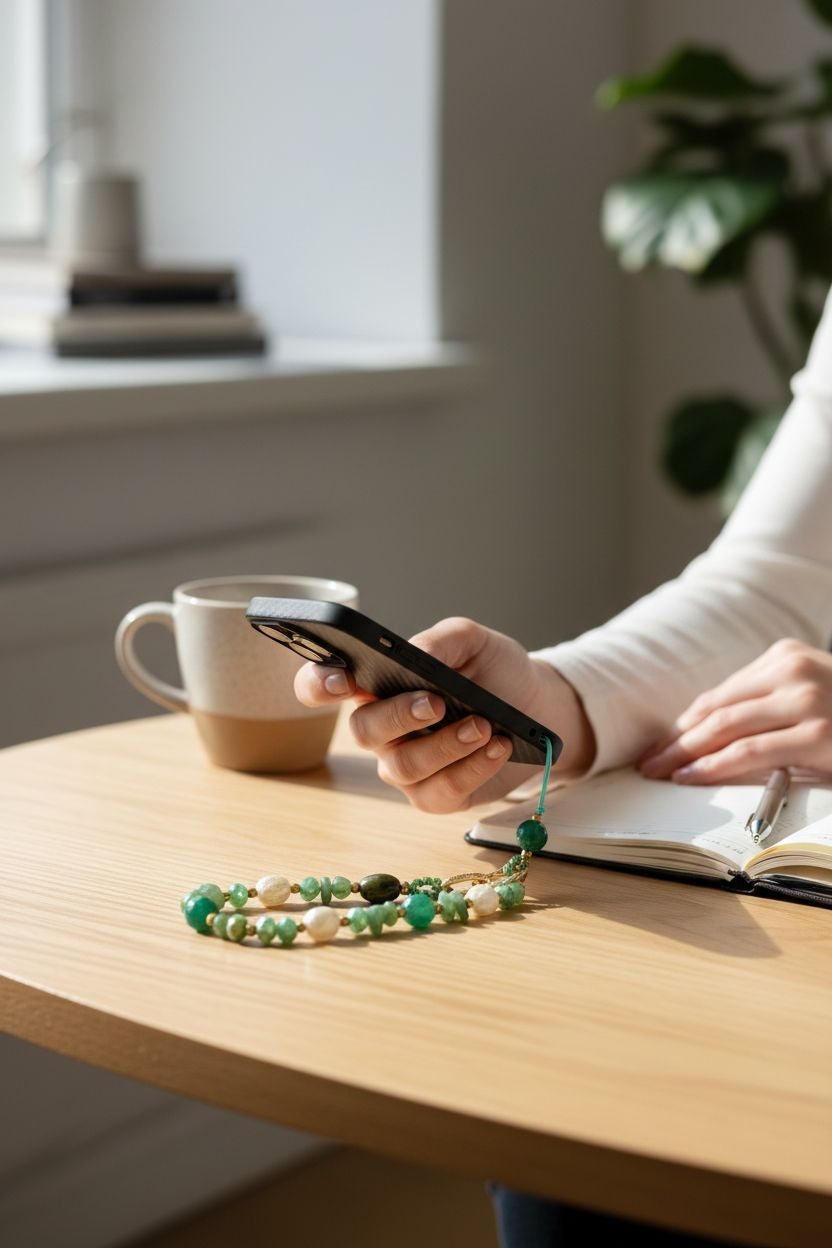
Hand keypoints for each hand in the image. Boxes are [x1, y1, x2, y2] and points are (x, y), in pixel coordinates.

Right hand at [294, 616, 594, 811]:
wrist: (539, 704)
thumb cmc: (494, 670)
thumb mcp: (472, 640)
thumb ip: (440, 640)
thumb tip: (416, 655)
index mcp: (375, 684)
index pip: (321, 686)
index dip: (319, 685)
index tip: (344, 680)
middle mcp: (382, 729)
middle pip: (362, 731)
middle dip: (398, 717)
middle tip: (437, 703)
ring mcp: (406, 765)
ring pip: (402, 767)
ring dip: (445, 745)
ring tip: (484, 726)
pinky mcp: (437, 795)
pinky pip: (439, 792)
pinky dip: (471, 769)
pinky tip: (498, 747)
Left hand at [639, 639, 831, 783]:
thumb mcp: (807, 698)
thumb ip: (766, 705)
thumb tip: (704, 733)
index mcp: (787, 655)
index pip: (722, 693)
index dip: (686, 722)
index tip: (662, 742)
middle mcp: (794, 669)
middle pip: (717, 709)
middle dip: (678, 739)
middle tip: (649, 762)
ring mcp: (805, 699)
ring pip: (725, 728)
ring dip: (686, 754)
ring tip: (661, 772)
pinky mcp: (815, 733)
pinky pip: (748, 752)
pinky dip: (712, 766)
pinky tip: (691, 776)